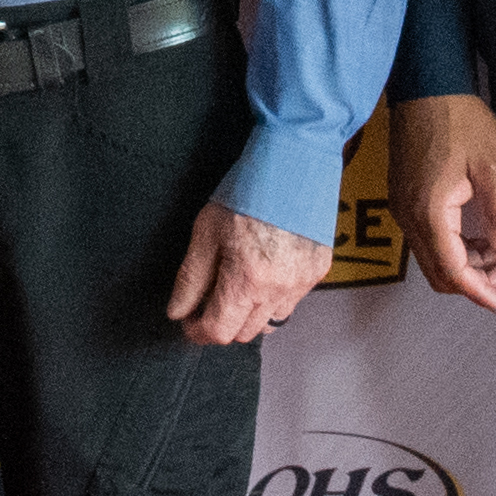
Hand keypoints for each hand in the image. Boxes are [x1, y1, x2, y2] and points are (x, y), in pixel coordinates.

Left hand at [168, 203, 329, 345]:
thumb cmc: (247, 190)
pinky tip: (261, 273)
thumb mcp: (206, 230)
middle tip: (206, 302)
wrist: (293, 161)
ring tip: (235, 287)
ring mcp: (302, 282)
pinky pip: (290, 302)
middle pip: (244, 333)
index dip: (197, 331)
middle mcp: (278, 289)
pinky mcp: (317, 272)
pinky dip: (272, 298)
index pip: (219, 331)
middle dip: (221, 323)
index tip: (188, 321)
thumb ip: (191, 277)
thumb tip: (178, 311)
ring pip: (269, 323)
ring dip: (248, 314)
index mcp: (247, 279)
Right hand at [393, 92, 495, 310]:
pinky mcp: (404, 198)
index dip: (481, 292)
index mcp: (430, 212)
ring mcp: (401, 207)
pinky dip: (454, 248)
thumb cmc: (459, 119)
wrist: (426, 84)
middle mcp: (408, 216)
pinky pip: (427, 239)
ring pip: (433, 258)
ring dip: (466, 265)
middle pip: (440, 272)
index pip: (454, 271)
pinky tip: (479, 238)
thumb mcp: (494, 165)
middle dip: (477, 281)